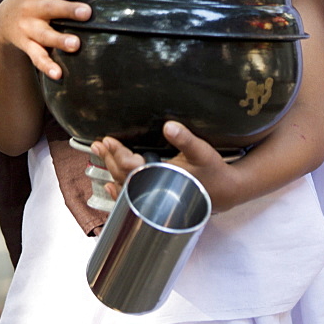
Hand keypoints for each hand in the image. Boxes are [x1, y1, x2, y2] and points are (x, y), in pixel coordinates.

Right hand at [0, 0, 94, 78]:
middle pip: (51, 8)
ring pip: (44, 35)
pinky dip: (46, 66)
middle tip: (87, 13)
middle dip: (68, 10)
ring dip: (59, 40)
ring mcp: (28, 28)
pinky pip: (36, 57)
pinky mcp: (27, 46)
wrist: (4, 19)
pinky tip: (58, 74)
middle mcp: (30, 8)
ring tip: (75, 44)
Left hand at [93, 121, 240, 211]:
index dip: (117, 154)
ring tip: (100, 154)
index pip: (130, 168)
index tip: (107, 140)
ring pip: (126, 185)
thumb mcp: (202, 152)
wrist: (226, 192)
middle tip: (97, 144)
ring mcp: (154, 197)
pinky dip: (119, 192)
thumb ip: (185, 139)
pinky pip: (132, 198)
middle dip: (109, 159)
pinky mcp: (157, 199)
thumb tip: (169, 125)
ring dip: (111, 169)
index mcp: (160, 179)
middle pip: (123, 176)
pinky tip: (110, 187)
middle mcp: (154, 190)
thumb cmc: (213, 171)